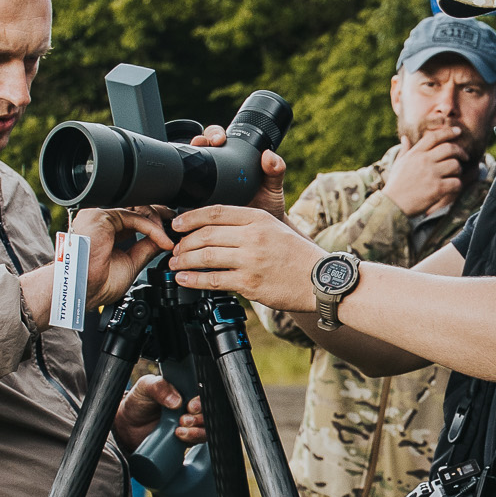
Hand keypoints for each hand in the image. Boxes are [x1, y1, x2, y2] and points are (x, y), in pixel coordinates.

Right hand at [20, 206, 172, 325]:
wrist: (81, 291)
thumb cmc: (97, 283)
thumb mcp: (132, 262)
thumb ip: (146, 247)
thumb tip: (164, 239)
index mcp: (106, 230)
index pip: (133, 215)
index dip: (153, 219)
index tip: (169, 227)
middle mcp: (100, 220)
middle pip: (135, 207)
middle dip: (159, 215)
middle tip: (176, 227)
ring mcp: (98, 215)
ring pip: (136, 209)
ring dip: (157, 223)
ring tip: (167, 240)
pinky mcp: (100, 216)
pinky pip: (134, 216)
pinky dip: (152, 228)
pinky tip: (162, 240)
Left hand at [113, 375, 204, 450]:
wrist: (128, 425)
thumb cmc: (139, 402)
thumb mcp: (146, 387)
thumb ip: (159, 387)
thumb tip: (176, 401)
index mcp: (185, 390)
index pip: (202, 394)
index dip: (200, 401)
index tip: (191, 406)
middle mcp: (190, 406)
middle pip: (207, 411)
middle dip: (199, 417)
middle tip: (183, 419)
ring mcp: (191, 422)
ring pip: (206, 427)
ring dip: (198, 430)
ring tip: (179, 430)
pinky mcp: (187, 437)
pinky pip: (199, 439)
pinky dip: (194, 438)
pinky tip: (180, 437)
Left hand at [171, 206, 326, 310]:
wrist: (320, 280)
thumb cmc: (296, 255)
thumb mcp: (274, 227)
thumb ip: (246, 224)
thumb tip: (213, 227)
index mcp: (258, 218)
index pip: (215, 212)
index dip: (190, 217)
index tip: (177, 223)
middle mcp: (253, 236)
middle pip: (206, 234)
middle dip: (184, 242)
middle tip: (175, 248)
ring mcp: (251, 260)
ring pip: (206, 256)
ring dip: (185, 260)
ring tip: (175, 264)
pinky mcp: (249, 283)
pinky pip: (213, 280)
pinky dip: (193, 280)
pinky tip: (184, 279)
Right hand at [191, 124, 289, 219]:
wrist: (260, 230)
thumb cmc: (267, 204)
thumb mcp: (273, 185)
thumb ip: (276, 170)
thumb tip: (269, 155)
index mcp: (232, 158)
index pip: (217, 138)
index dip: (213, 134)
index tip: (219, 139)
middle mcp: (216, 169)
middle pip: (198, 148)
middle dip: (197, 142)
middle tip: (202, 145)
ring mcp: (205, 186)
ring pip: (190, 170)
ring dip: (186, 164)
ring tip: (191, 167)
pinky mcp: (198, 204)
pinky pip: (187, 196)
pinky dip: (183, 194)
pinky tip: (187, 193)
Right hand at [383, 124, 470, 216]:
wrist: (392, 204)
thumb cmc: (395, 185)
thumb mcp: (398, 164)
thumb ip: (404, 150)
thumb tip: (404, 138)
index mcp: (415, 153)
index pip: (434, 137)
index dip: (448, 132)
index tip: (458, 131)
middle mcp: (424, 161)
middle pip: (449, 148)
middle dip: (460, 151)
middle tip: (465, 156)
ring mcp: (431, 174)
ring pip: (455, 165)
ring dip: (458, 170)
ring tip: (455, 174)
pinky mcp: (437, 188)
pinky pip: (456, 182)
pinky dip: (457, 185)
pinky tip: (453, 187)